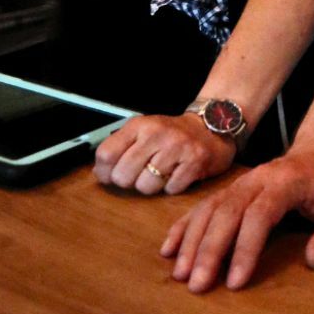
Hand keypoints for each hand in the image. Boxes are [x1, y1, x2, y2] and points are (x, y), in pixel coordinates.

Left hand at [93, 113, 236, 195]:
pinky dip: (174, 186)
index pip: (106, 154)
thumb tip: (99, 173)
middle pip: (123, 175)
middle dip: (130, 181)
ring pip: (146, 186)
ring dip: (153, 186)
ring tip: (164, 172)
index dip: (105, 172)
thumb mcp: (144, 132)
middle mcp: (157, 133)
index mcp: (140, 125)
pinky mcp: (196, 161)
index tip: (113, 174)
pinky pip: (171, 189)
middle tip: (143, 173)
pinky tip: (180, 173)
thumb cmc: (172, 134)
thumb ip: (120, 148)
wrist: (214, 125)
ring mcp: (178, 147)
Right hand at [159, 142, 313, 292]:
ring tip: (180, 275)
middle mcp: (257, 179)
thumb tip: (312, 260)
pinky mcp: (229, 189)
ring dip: (192, 242)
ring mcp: (240, 182)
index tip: (235, 282)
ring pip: (209, 209)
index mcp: (286, 182)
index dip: (246, 248)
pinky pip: (201, 205)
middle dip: (210, 250)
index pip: (260, 214)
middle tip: (198, 285)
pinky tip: (168, 249)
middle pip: (227, 212)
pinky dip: (183, 226)